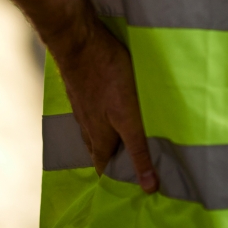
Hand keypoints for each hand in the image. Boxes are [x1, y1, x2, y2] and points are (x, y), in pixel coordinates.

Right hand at [50, 17, 158, 193]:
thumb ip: (139, 150)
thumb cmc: (108, 76)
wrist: (78, 42)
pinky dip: (95, 114)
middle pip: (95, 148)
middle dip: (107, 158)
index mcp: (100, 135)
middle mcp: (87, 124)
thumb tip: (149, 186)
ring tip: (113, 139)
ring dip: (101, 136)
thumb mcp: (130, 116)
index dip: (112, 176)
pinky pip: (87, 108)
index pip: (104, 165)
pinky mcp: (79, 86)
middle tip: (121, 163)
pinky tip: (101, 106)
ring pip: (90, 128)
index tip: (122, 185)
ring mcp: (81, 104)